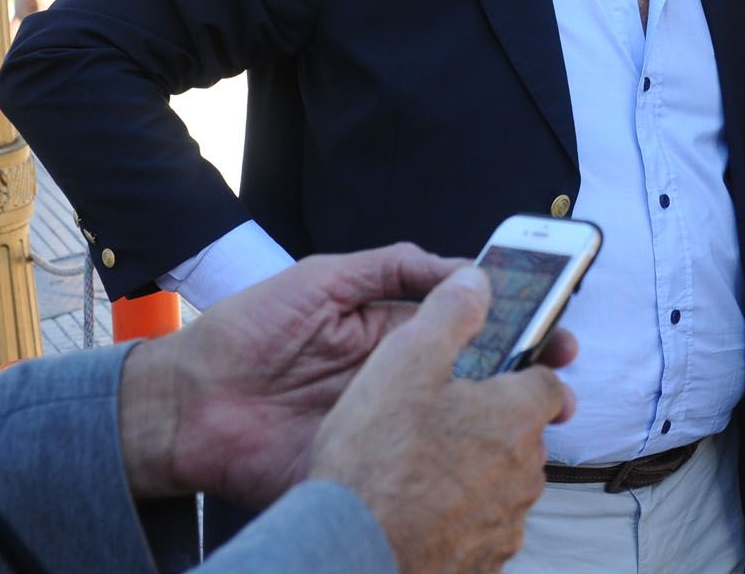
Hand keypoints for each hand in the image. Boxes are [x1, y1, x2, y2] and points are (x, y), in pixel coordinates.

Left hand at [117, 242, 569, 509]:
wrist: (183, 404)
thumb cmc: (245, 331)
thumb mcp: (323, 279)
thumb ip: (392, 267)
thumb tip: (464, 268)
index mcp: (391, 335)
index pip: (467, 328)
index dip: (512, 326)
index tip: (554, 324)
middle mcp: (395, 383)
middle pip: (473, 382)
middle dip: (524, 379)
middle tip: (561, 378)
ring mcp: (381, 430)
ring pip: (454, 432)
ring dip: (498, 428)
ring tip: (536, 422)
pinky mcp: (359, 472)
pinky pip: (413, 477)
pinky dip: (451, 476)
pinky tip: (482, 467)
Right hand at [308, 266, 576, 573]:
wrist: (350, 554)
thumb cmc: (376, 460)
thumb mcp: (405, 360)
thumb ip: (449, 312)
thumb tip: (476, 280)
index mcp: (516, 416)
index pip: (548, 383)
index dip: (523, 372)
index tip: (503, 373)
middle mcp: (524, 472)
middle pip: (524, 436)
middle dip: (494, 425)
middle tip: (442, 421)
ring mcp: (505, 523)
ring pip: (504, 484)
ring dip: (476, 473)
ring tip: (421, 468)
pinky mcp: (483, 564)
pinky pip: (481, 528)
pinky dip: (458, 517)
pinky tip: (418, 510)